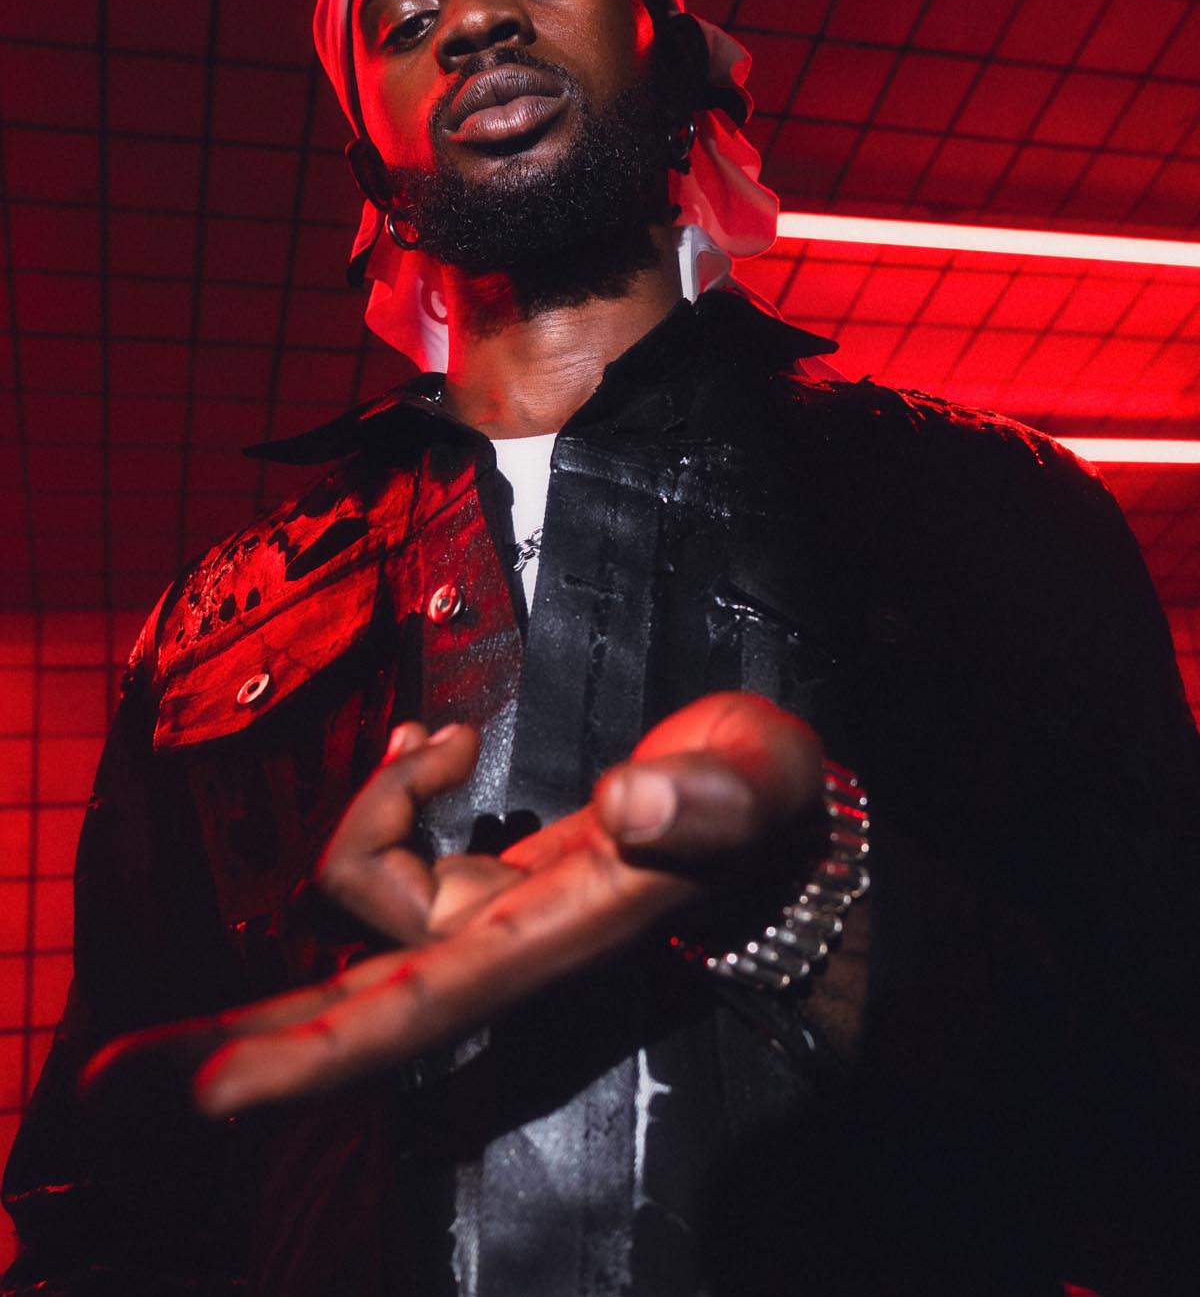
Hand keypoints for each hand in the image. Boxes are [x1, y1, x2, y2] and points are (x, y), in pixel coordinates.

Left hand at [83, 693, 822, 1116]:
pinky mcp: (490, 881)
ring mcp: (494, 915)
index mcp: (561, 931)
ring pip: (368, 896)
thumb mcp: (760, 777)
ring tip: (427, 743)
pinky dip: (390, 797)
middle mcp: (511, 942)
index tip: (212, 1095)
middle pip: (355, 1003)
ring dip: (367, 811)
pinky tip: (424, 750)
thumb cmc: (773, 798)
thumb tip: (629, 806)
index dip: (321, 1049)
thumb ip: (714, 797)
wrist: (772, 813)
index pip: (424, 1002)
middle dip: (248, 1042)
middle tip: (120, 1080)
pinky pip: (397, 854)